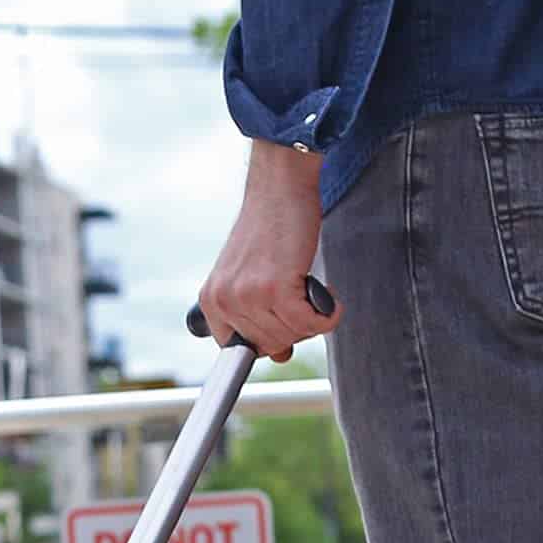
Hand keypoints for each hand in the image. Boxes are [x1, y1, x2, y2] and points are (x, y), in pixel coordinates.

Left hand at [198, 141, 340, 359]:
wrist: (279, 187)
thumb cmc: (270, 228)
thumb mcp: (251, 275)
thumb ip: (259, 315)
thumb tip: (280, 355)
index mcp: (211, 301)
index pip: (237, 350)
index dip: (266, 343)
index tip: (284, 330)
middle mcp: (224, 301)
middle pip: (268, 346)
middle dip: (294, 328)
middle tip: (305, 300)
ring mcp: (248, 296)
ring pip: (289, 336)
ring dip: (311, 320)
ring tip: (312, 291)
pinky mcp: (275, 288)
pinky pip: (308, 323)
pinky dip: (327, 316)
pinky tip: (330, 299)